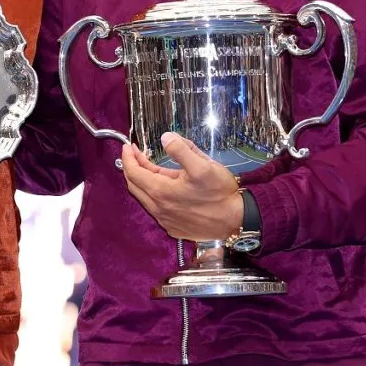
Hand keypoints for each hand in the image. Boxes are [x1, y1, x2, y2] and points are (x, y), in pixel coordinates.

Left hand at [121, 132, 241, 241]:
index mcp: (161, 192)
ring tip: (149, 166)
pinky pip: (155, 209)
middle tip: (136, 153)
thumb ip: (181, 149)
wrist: (237, 221)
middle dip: (132, 167)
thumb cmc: (220, 193)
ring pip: (144, 198)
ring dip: (142, 181)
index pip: (133, 172)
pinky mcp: (174, 228)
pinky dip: (152, 194)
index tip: (128, 146)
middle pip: (134, 185)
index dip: (128, 157)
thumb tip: (165, 138)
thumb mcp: (202, 165)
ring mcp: (165, 221)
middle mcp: (159, 209)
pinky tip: (163, 187)